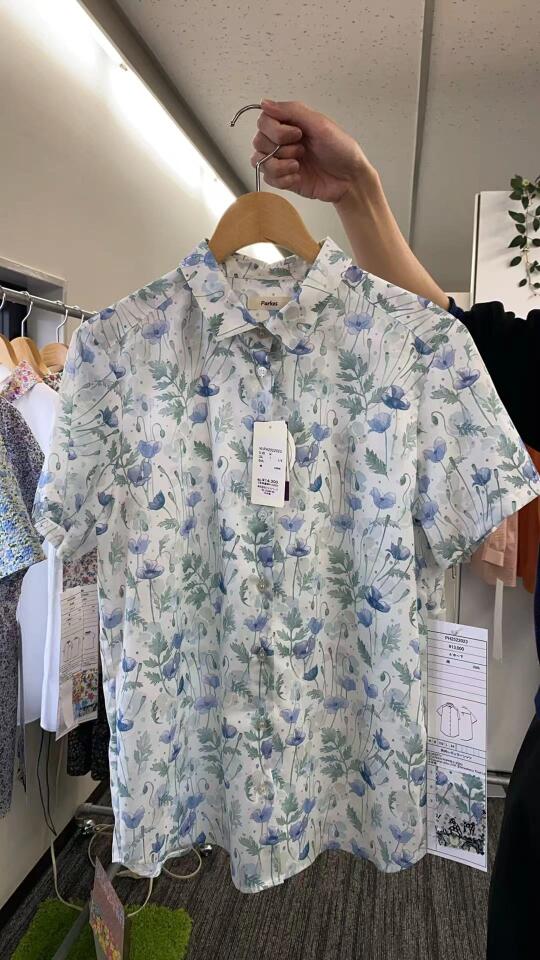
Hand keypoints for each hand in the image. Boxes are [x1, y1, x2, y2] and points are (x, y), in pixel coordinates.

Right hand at [251, 100, 373, 203]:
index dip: (275, 129)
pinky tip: (297, 177)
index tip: (297, 134)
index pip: (264, 121)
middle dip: (279, 148)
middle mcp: (284, 140)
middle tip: (302, 151)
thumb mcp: (320, 124)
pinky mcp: (284, 179)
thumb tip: (265, 103)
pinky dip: (282, 179)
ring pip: (259, 160)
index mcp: (291, 123)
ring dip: (279, 164)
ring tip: (298, 165)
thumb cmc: (341, 150)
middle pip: (259, 140)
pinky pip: (268, 178)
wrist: (349, 180)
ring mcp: (283, 160)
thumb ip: (292, 111)